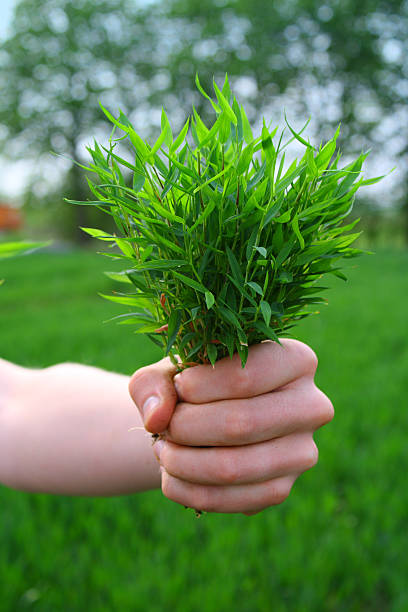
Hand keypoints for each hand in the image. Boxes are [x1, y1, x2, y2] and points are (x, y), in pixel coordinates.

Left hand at [128, 340, 333, 514]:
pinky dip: (188, 490)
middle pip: (241, 423)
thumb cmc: (195, 384)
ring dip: (182, 462)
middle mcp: (312, 406)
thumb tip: (156, 417)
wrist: (207, 421)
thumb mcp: (170, 370)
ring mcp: (302, 453)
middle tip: (163, 426)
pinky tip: (170, 476)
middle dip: (187, 427)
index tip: (177, 386)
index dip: (199, 386)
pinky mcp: (283, 489)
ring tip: (162, 449)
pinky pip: (231, 500)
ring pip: (234, 467)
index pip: (246, 375)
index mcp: (296, 360)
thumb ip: (154, 383)